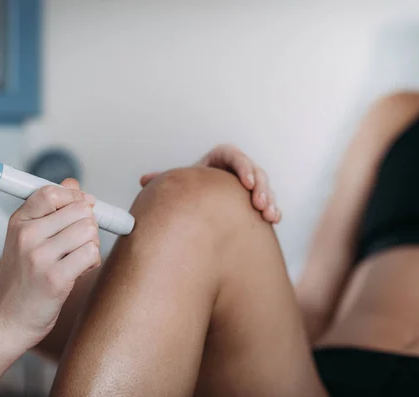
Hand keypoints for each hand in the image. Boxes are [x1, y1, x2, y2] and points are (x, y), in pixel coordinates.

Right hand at [0, 179, 101, 348]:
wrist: (8, 320)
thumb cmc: (23, 277)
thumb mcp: (27, 238)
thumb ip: (51, 209)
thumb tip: (74, 184)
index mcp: (19, 221)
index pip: (52, 192)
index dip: (75, 197)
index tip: (81, 208)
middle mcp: (27, 236)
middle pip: (80, 210)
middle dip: (88, 224)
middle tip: (78, 242)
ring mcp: (40, 257)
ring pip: (89, 231)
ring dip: (91, 244)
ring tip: (76, 258)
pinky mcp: (56, 278)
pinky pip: (92, 254)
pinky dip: (92, 262)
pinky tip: (79, 271)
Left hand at [141, 144, 280, 222]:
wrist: (200, 201)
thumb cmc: (190, 189)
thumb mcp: (182, 183)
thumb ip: (166, 180)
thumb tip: (145, 180)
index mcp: (219, 159)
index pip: (234, 156)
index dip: (243, 168)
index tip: (247, 184)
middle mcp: (237, 169)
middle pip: (254, 171)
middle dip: (261, 187)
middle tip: (258, 204)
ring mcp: (249, 184)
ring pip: (265, 186)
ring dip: (269, 199)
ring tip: (268, 215)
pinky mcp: (256, 199)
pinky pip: (269, 201)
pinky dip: (273, 209)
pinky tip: (274, 219)